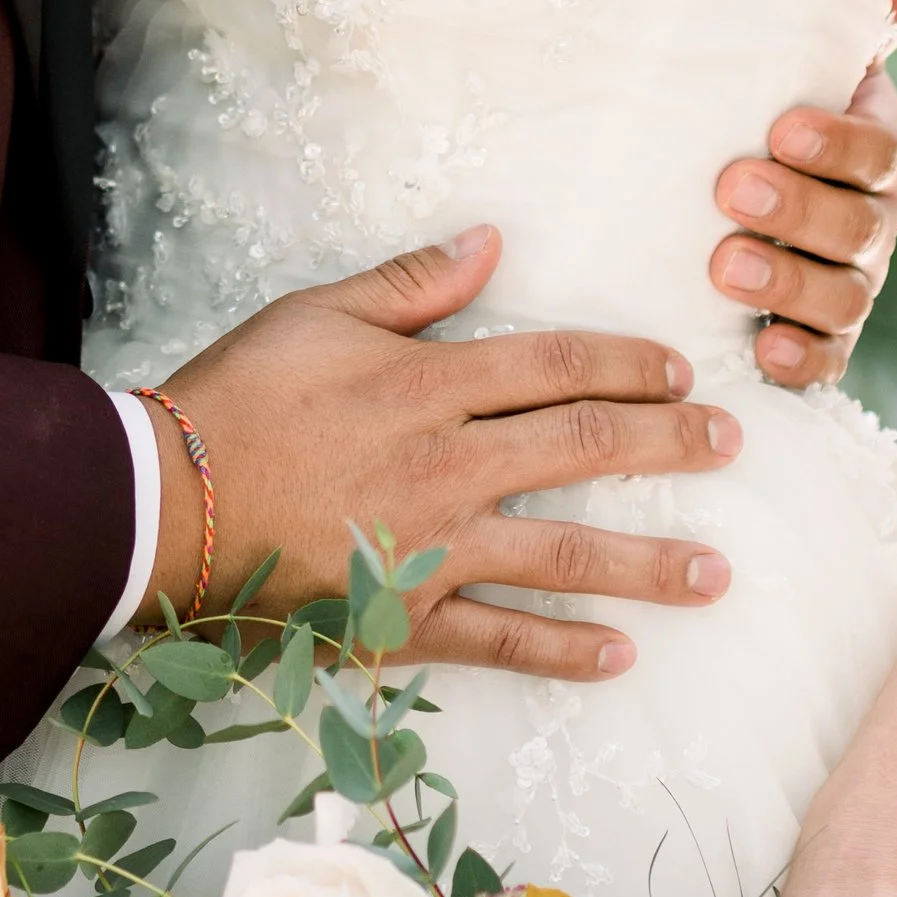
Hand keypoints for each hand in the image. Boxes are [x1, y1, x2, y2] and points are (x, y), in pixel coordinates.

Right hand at [151, 225, 741, 676]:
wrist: (166, 503)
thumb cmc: (237, 397)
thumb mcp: (318, 313)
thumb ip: (413, 283)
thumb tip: (492, 242)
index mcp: (430, 381)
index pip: (558, 365)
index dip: (629, 364)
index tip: (680, 371)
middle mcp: (449, 463)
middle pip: (584, 447)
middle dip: (668, 445)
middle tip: (730, 446)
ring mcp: (433, 547)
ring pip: (565, 552)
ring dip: (648, 562)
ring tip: (715, 572)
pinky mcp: (405, 616)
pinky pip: (502, 638)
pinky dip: (564, 648)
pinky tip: (619, 654)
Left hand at [712, 0, 896, 387]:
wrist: (735, 187)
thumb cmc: (768, 109)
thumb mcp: (801, 58)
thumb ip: (862, 9)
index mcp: (871, 148)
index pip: (875, 150)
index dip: (835, 143)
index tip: (779, 127)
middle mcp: (872, 220)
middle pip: (858, 227)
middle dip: (797, 209)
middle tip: (732, 190)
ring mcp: (849, 284)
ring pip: (842, 296)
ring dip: (787, 284)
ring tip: (723, 267)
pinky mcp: (818, 340)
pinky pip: (825, 361)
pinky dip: (799, 360)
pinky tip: (763, 352)